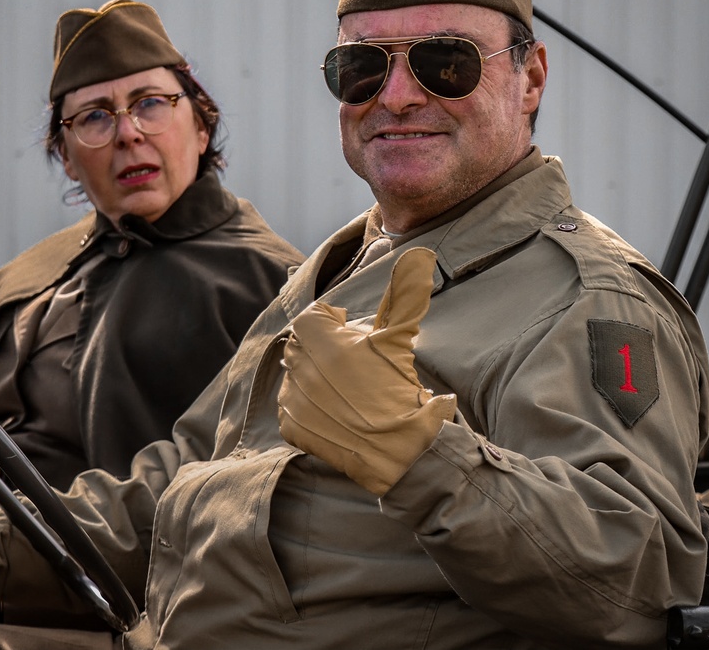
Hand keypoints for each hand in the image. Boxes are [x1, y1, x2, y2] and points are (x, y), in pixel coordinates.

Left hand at [278, 246, 455, 495]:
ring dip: (313, 373)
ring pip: (294, 372)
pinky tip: (333, 408)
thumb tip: (420, 255)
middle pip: (300, 343)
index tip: (347, 328)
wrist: (400, 452)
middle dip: (321, 345)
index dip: (329, 320)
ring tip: (344, 386)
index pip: (309, 317)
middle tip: (348, 359)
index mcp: (326, 344)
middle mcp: (304, 369)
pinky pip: (289, 404)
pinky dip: (306, 402)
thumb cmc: (401, 392)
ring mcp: (295, 399)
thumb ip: (405, 295)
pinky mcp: (293, 427)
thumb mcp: (402, 340)